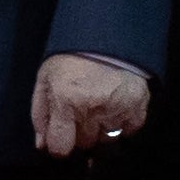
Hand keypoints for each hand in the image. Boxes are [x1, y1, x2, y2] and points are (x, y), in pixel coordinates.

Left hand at [32, 54, 149, 156]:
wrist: (107, 32)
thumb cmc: (70, 56)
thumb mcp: (46, 79)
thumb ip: (41, 114)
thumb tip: (42, 146)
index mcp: (65, 101)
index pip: (60, 147)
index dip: (59, 145)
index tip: (61, 135)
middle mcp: (92, 109)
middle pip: (84, 144)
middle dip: (79, 132)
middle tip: (80, 110)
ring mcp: (117, 109)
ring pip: (106, 140)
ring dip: (101, 129)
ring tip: (98, 106)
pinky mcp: (138, 106)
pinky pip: (129, 131)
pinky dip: (123, 124)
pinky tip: (115, 106)